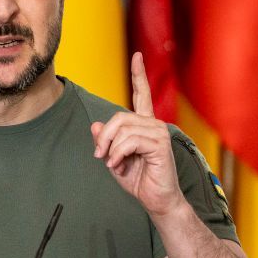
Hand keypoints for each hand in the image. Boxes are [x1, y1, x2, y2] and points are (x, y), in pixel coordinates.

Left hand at [91, 52, 185, 216]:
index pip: (142, 94)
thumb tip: (96, 125)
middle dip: (104, 137)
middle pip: (119, 117)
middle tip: (99, 155)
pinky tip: (118, 166)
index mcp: (145, 125)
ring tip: (113, 164)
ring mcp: (159, 133)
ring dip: (111, 149)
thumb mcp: (114, 159)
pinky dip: (118, 154)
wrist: (157, 201)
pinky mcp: (160, 144)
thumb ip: (106, 141)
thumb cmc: (139, 180)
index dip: (138, 74)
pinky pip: (130, 141)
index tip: (137, 56)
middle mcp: (154, 124)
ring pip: (123, 129)